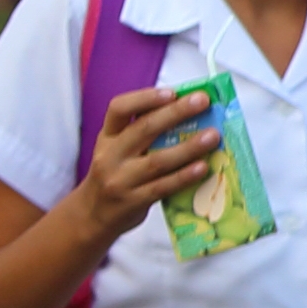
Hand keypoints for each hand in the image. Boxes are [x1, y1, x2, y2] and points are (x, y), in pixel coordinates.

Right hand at [73, 85, 223, 234]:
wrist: (93, 215)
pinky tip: (203, 167)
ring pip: (157, 160)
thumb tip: (189, 113)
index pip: (118, 109)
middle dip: (176, 113)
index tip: (172, 92)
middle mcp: (111, 155)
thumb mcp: (117, 150)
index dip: (144, 98)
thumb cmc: (116, 175)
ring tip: (213, 136)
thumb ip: (143, 134)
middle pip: (144, 129)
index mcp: (107, 137)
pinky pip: (163, 187)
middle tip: (203, 102)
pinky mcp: (133, 201)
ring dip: (188, 147)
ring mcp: (121, 180)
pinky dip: (184, 176)